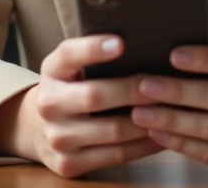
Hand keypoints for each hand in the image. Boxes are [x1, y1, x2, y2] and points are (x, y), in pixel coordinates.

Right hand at [14, 35, 163, 176]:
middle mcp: (49, 105)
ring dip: (146, 121)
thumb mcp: (70, 66)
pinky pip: (117, 155)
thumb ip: (92, 55)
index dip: (93, 49)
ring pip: (112, 131)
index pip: (69, 55)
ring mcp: (57, 138)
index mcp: (51, 72)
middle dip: (133, 90)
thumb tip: (138, 44)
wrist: (38, 129)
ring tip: (169, 110)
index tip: (120, 43)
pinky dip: (144, 145)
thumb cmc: (68, 88)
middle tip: (162, 84)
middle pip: (95, 96)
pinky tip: (160, 134)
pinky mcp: (69, 164)